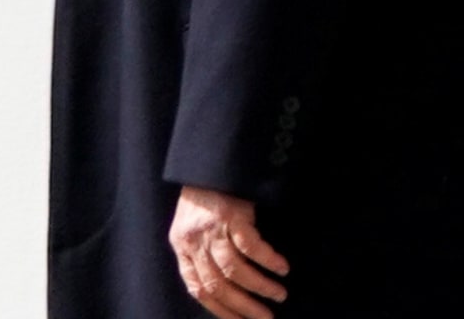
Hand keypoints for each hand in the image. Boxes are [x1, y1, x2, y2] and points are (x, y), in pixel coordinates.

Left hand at [169, 185, 289, 318]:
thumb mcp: (192, 226)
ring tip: (279, 294)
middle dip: (244, 306)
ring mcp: (213, 228)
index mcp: (182, 247)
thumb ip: (200, 253)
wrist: (210, 161)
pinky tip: (281, 268)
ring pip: (235, 270)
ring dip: (259, 286)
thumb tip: (222, 287)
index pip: (199, 289)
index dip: (222, 309)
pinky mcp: (232, 215)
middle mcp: (194, 242)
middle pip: (218, 285)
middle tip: (265, 318)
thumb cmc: (203, 195)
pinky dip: (268, 260)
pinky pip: (251, 246)